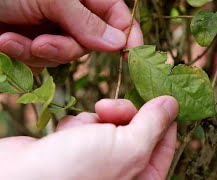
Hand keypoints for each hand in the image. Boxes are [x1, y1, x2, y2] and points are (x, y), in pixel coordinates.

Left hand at [0, 0, 142, 72]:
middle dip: (66, 47)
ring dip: (41, 51)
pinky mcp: (38, 44)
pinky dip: (25, 55)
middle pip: (92, 43)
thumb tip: (118, 43)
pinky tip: (7, 40)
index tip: (131, 56)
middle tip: (43, 42)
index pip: (118, 17)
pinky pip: (44, 61)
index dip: (128, 36)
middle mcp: (74, 14)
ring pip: (67, 55)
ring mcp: (57, 29)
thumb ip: (86, 21)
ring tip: (14, 38)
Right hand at [0, 96, 177, 179]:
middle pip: (137, 126)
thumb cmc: (76, 172)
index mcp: (143, 177)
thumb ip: (153, 125)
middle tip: (108, 108)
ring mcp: (98, 158)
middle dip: (123, 112)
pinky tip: (65, 135)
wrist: (17, 177)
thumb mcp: (127, 148)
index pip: (165, 141)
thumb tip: (172, 104)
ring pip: (111, 121)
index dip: (163, 115)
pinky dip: (77, 124)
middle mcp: (122, 169)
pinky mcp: (76, 146)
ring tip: (80, 131)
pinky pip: (88, 124)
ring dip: (96, 120)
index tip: (158, 91)